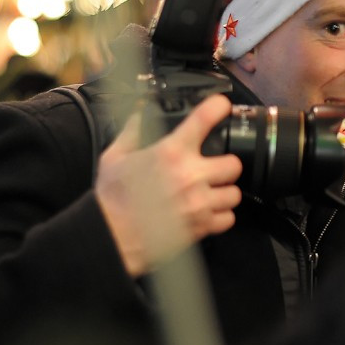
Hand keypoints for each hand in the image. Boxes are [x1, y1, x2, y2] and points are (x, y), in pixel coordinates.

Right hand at [95, 94, 243, 275]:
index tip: (222, 106)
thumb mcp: (115, 157)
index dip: (217, 107)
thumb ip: (133, 131)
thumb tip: (141, 111)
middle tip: (214, 168)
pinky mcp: (201, 227)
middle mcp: (189, 176)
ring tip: (211, 192)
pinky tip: (207, 212)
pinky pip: (228, 218)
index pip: (204, 119)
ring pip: (234, 193)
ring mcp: (198, 203)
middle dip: (225, 165)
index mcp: (170, 153)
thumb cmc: (112, 198)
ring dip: (224, 192)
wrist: (110, 237)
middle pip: (233, 164)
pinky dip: (221, 216)